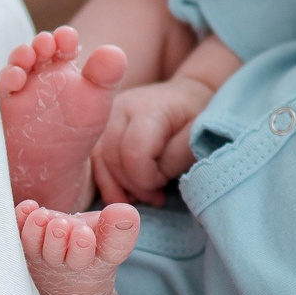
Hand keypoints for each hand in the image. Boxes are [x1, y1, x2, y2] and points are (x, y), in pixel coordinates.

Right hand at [92, 76, 213, 205]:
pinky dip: (108, 180)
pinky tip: (126, 192)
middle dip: (131, 186)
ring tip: (139, 199)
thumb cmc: (196, 116)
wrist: (187, 95)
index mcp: (147, 109)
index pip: (133, 153)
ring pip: (98, 159)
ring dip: (115, 186)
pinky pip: (96, 158)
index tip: (163, 184)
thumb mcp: (199, 135)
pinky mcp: (102, 126)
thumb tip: (154, 178)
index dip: (146, 178)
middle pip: (111, 157)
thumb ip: (177, 157)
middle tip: (155, 197)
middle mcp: (120, 108)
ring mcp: (108, 116)